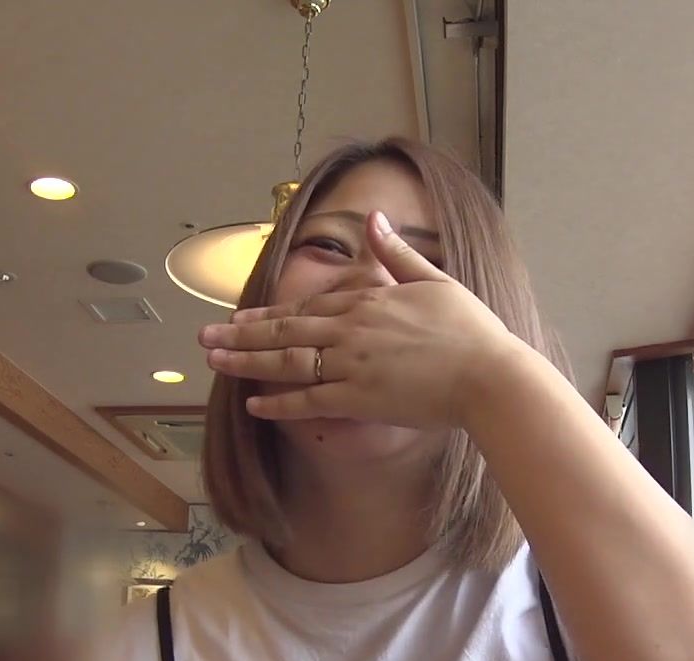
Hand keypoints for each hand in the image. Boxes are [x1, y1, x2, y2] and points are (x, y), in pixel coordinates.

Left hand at [199, 210, 533, 429]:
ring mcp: (352, 365)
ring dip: (246, 361)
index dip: (270, 313)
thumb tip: (374, 221)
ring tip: (214, 361)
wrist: (489, 377)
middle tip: (204, 337)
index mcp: (368, 300)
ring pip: (287, 362)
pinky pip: (309, 401)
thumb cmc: (471, 332)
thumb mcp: (435, 280)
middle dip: (240, 333)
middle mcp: (351, 330)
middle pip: (284, 330)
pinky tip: (253, 405)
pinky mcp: (359, 399)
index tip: (241, 317)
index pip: (308, 305)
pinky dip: (279, 403)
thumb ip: (397, 254)